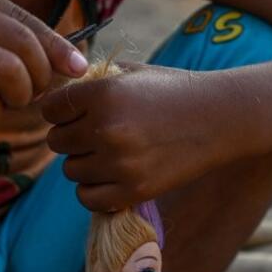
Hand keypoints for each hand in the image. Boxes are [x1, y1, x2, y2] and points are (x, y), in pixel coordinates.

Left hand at [39, 63, 255, 210]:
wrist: (220, 118)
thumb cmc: (172, 91)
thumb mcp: (131, 74)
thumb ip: (90, 82)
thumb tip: (51, 98)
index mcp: (103, 94)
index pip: (51, 109)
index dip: (59, 111)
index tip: (74, 112)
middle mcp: (107, 129)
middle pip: (56, 142)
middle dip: (70, 136)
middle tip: (94, 133)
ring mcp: (120, 163)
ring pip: (70, 170)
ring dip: (83, 163)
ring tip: (108, 152)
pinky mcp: (134, 190)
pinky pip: (87, 197)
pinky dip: (93, 189)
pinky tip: (109, 175)